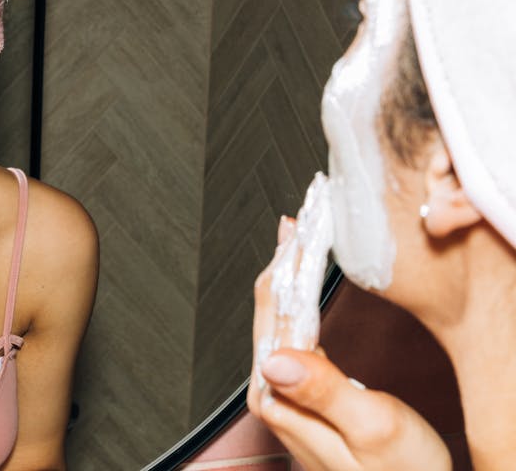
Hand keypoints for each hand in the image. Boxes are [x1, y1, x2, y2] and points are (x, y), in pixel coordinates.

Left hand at [248, 219, 450, 470]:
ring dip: (288, 272)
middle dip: (284, 257)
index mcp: (282, 394)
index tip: (302, 223)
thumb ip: (324, 389)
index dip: (289, 261)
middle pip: (271, 307)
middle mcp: (274, 391)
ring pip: (278, 316)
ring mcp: (287, 393)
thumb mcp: (372, 430)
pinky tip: (303, 283)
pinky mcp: (304, 395)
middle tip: (301, 213)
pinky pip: (293, 332)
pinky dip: (298, 298)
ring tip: (298, 233)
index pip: (277, 310)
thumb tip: (274, 356)